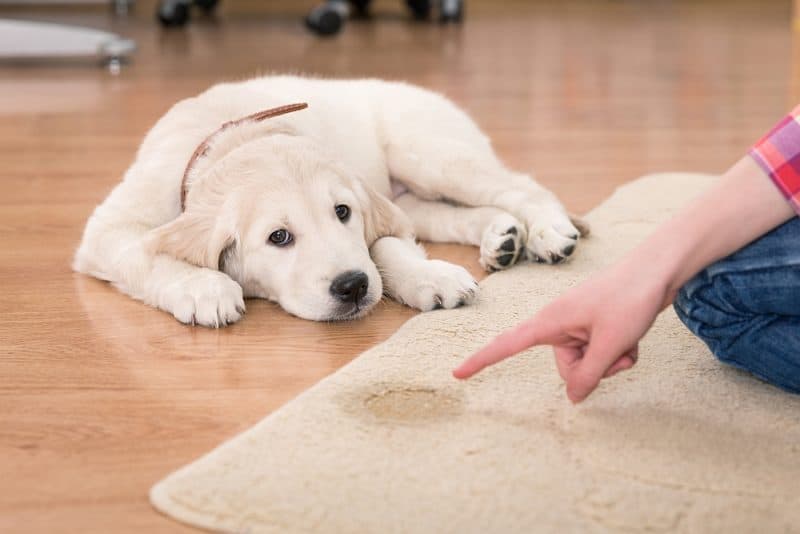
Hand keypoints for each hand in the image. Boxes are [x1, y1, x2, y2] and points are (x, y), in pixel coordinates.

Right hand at [452, 260, 668, 402]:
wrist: (658, 269)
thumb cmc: (630, 299)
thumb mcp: (610, 344)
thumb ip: (589, 375)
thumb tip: (573, 398)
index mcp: (550, 321)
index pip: (507, 344)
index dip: (482, 360)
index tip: (457, 373)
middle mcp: (559, 324)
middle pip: (566, 368)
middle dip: (594, 369)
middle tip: (616, 349)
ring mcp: (578, 325)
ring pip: (588, 364)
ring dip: (611, 361)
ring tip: (628, 340)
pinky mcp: (595, 326)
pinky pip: (601, 354)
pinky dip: (619, 352)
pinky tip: (634, 337)